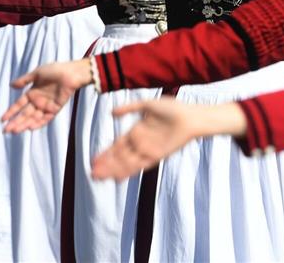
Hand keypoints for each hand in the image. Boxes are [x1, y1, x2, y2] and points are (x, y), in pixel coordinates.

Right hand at [1, 59, 92, 133]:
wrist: (71, 73)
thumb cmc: (55, 70)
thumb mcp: (37, 74)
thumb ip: (24, 80)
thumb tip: (11, 85)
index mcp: (32, 93)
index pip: (19, 105)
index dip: (11, 112)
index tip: (2, 120)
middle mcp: (38, 101)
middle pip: (24, 114)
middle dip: (15, 122)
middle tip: (5, 131)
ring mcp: (46, 106)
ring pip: (33, 118)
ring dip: (24, 125)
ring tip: (15, 131)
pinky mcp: (55, 109)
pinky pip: (46, 118)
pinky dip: (38, 124)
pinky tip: (30, 128)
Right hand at [91, 101, 246, 180]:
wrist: (190, 117)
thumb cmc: (172, 108)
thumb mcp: (147, 105)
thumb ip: (129, 108)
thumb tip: (111, 112)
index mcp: (136, 131)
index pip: (116, 145)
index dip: (105, 154)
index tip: (93, 161)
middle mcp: (140, 143)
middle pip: (119, 157)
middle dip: (106, 165)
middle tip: (92, 173)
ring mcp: (148, 150)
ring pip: (126, 164)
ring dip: (113, 171)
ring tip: (100, 177)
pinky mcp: (157, 156)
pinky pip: (139, 166)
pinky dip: (128, 172)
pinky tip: (118, 178)